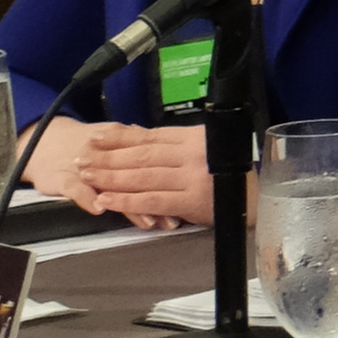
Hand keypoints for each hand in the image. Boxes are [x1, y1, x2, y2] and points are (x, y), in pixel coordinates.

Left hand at [64, 122, 220, 228]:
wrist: (256, 198)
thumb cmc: (226, 171)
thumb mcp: (201, 148)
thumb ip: (170, 145)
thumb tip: (131, 135)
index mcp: (192, 137)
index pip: (148, 137)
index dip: (119, 138)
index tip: (94, 138)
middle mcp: (191, 154)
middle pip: (141, 156)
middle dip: (108, 158)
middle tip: (81, 160)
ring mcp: (191, 178)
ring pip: (143, 177)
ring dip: (111, 178)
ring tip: (87, 178)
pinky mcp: (192, 201)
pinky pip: (152, 200)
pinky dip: (127, 200)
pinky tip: (107, 200)